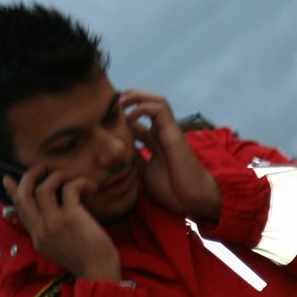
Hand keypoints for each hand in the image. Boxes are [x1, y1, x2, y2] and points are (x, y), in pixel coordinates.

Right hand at [3, 165, 119, 281]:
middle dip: (30, 175)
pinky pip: (69, 188)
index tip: (9, 177)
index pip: (19, 209)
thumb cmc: (87, 260)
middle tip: (44, 168)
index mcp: (37, 238)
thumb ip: (51, 231)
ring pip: (44, 187)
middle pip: (24, 195)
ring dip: (57, 175)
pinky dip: (79, 182)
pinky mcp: (71, 217)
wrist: (100, 274)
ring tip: (71, 176)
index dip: (12, 191)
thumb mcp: (59, 248)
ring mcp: (54, 224)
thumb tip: (50, 211)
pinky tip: (90, 187)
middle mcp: (41, 230)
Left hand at [122, 90, 221, 221]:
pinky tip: (129, 117)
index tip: (104, 117)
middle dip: (128, 99)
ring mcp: (169, 130)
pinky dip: (142, 107)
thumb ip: (135, 161)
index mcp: (155, 141)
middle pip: (147, 104)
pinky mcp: (173, 132)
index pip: (138, 119)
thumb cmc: (172, 189)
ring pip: (155, 100)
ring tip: (119, 104)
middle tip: (110, 105)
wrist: (191, 199)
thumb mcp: (144, 173)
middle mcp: (162, 132)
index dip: (121, 114)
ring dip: (136, 97)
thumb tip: (117, 156)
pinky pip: (159, 109)